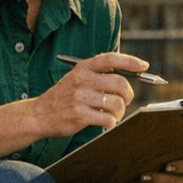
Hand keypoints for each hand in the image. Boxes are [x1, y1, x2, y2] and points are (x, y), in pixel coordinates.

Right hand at [29, 51, 144, 138]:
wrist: (38, 115)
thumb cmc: (63, 97)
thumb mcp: (76, 78)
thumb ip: (98, 75)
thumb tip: (128, 77)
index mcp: (83, 68)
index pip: (111, 59)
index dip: (130, 61)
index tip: (144, 66)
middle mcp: (82, 80)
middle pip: (120, 84)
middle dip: (128, 95)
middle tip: (125, 101)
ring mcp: (81, 98)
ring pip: (117, 103)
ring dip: (119, 112)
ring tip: (112, 114)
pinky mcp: (80, 115)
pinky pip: (108, 119)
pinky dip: (111, 123)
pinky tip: (104, 122)